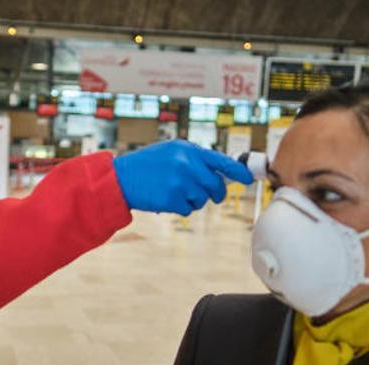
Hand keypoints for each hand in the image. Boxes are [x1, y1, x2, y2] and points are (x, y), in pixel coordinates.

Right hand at [113, 140, 254, 214]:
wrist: (120, 179)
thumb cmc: (147, 166)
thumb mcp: (171, 153)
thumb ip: (194, 160)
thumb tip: (219, 174)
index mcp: (188, 150)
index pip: (220, 160)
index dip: (238, 171)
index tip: (248, 178)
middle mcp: (186, 164)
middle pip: (215, 185)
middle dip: (215, 194)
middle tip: (210, 196)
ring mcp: (179, 181)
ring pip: (202, 199)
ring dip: (193, 200)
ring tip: (174, 192)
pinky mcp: (172, 198)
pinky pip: (188, 209)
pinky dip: (180, 208)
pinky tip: (166, 199)